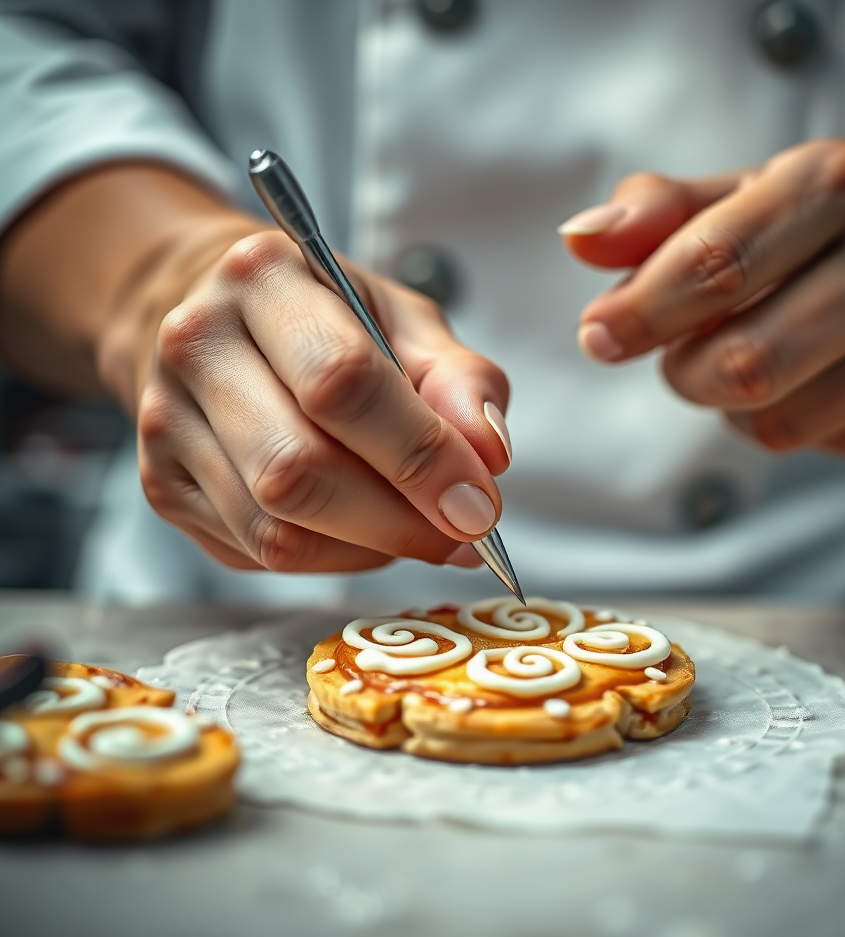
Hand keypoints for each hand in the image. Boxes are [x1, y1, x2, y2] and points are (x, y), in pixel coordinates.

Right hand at [0, 165, 510, 572]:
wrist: (221, 323)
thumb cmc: (328, 319)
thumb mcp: (405, 321)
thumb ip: (459, 379)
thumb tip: (489, 453)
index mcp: (262, 278)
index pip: (340, 381)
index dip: (419, 456)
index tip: (478, 503)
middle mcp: (196, 346)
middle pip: (295, 470)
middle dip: (397, 520)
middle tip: (461, 532)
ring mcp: (164, 422)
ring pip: (274, 530)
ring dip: (369, 547)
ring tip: (417, 527)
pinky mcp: (163, 486)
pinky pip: (258, 554)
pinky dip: (332, 557)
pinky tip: (363, 530)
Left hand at [560, 140, 844, 456]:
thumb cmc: (817, 234)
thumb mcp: (742, 197)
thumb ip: (657, 215)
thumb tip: (580, 240)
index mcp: (837, 182)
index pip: (714, 264)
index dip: (640, 311)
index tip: (598, 334)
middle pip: (741, 364)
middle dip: (684, 370)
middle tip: (682, 350)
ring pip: (774, 423)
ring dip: (727, 404)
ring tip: (748, 357)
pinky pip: (813, 447)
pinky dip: (778, 425)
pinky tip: (800, 384)